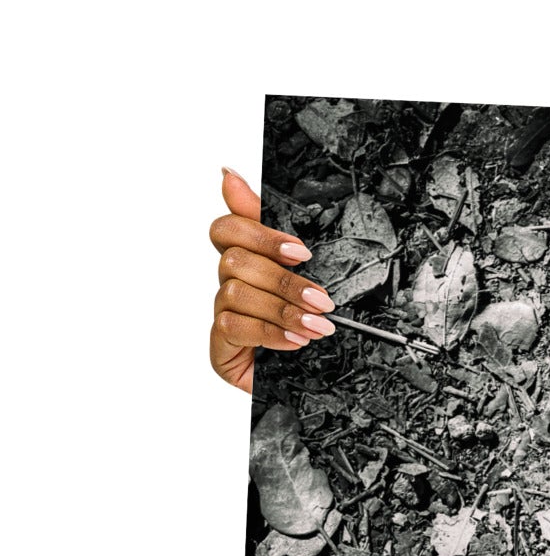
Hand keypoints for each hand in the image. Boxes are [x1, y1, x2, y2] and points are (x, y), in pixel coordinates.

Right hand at [208, 168, 336, 392]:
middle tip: (322, 299)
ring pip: (236, 293)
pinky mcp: (219, 347)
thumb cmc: (308, 324)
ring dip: (283, 310)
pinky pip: (233, 327)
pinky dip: (270, 333)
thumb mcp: (305, 274)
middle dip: (285, 280)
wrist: (316, 381)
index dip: (259, 234)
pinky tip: (296, 342)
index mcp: (249, 262)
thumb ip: (274, 230)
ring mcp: (222, 316)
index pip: (227, 229)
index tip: (300, 251)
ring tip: (317, 326)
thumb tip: (228, 174)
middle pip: (234, 261)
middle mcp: (230, 285)